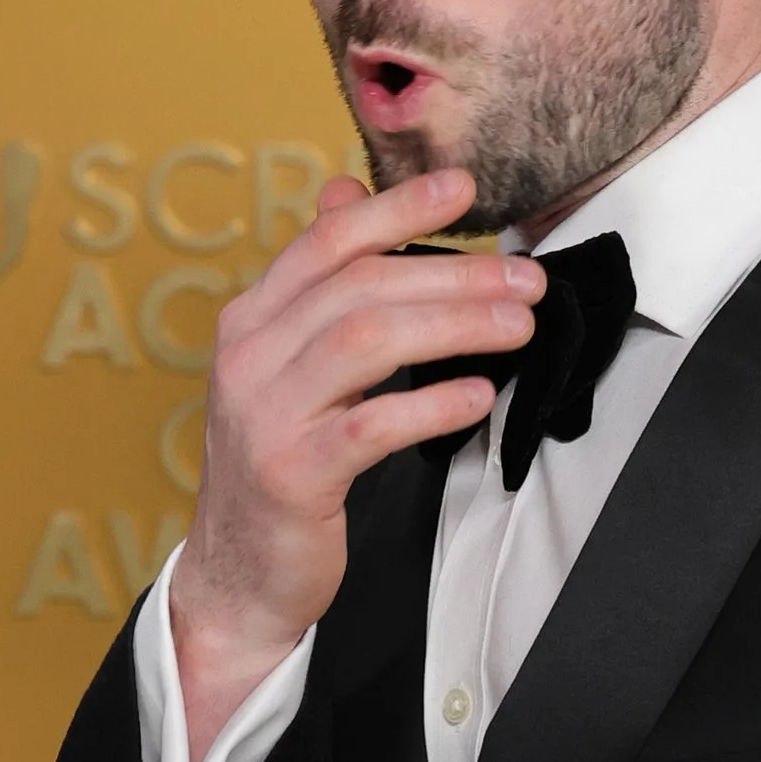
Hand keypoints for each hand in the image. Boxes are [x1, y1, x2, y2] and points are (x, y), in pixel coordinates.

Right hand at [169, 167, 543, 761]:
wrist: (238, 572)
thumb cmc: (281, 464)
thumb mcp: (290, 366)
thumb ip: (319, 288)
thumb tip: (344, 195)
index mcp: (250, 321)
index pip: (327, 242)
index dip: (397, 208)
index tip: (463, 189)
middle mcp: (247, 357)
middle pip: (358, 287)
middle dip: (452, 275)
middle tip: (523, 280)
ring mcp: (265, 415)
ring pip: (366, 341)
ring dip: (454, 326)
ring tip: (518, 327)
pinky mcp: (292, 475)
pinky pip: (372, 426)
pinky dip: (431, 405)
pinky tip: (478, 396)